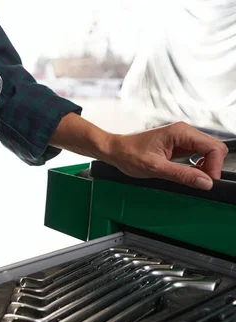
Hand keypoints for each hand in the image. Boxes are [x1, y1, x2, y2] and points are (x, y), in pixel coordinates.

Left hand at [105, 122, 228, 189]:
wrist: (115, 150)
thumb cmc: (129, 154)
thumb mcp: (155, 168)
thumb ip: (182, 175)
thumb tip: (204, 182)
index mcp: (180, 132)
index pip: (213, 147)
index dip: (215, 166)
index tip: (207, 182)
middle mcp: (184, 132)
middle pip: (214, 148)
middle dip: (212, 167)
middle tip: (200, 182)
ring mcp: (182, 139)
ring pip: (207, 152)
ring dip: (204, 167)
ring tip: (191, 179)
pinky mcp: (178, 146)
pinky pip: (196, 155)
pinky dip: (196, 167)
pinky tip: (187, 174)